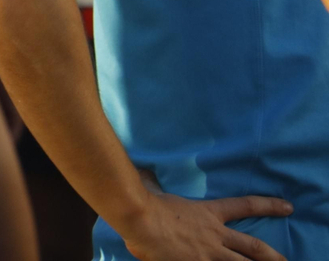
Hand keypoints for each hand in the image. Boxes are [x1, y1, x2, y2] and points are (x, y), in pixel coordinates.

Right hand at [117, 188, 290, 260]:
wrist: (140, 219)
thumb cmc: (146, 202)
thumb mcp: (155, 190)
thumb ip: (156, 184)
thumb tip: (146, 173)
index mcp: (209, 213)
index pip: (245, 206)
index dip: (269, 206)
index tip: (288, 207)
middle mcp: (216, 234)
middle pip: (254, 247)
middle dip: (274, 256)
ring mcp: (209, 254)